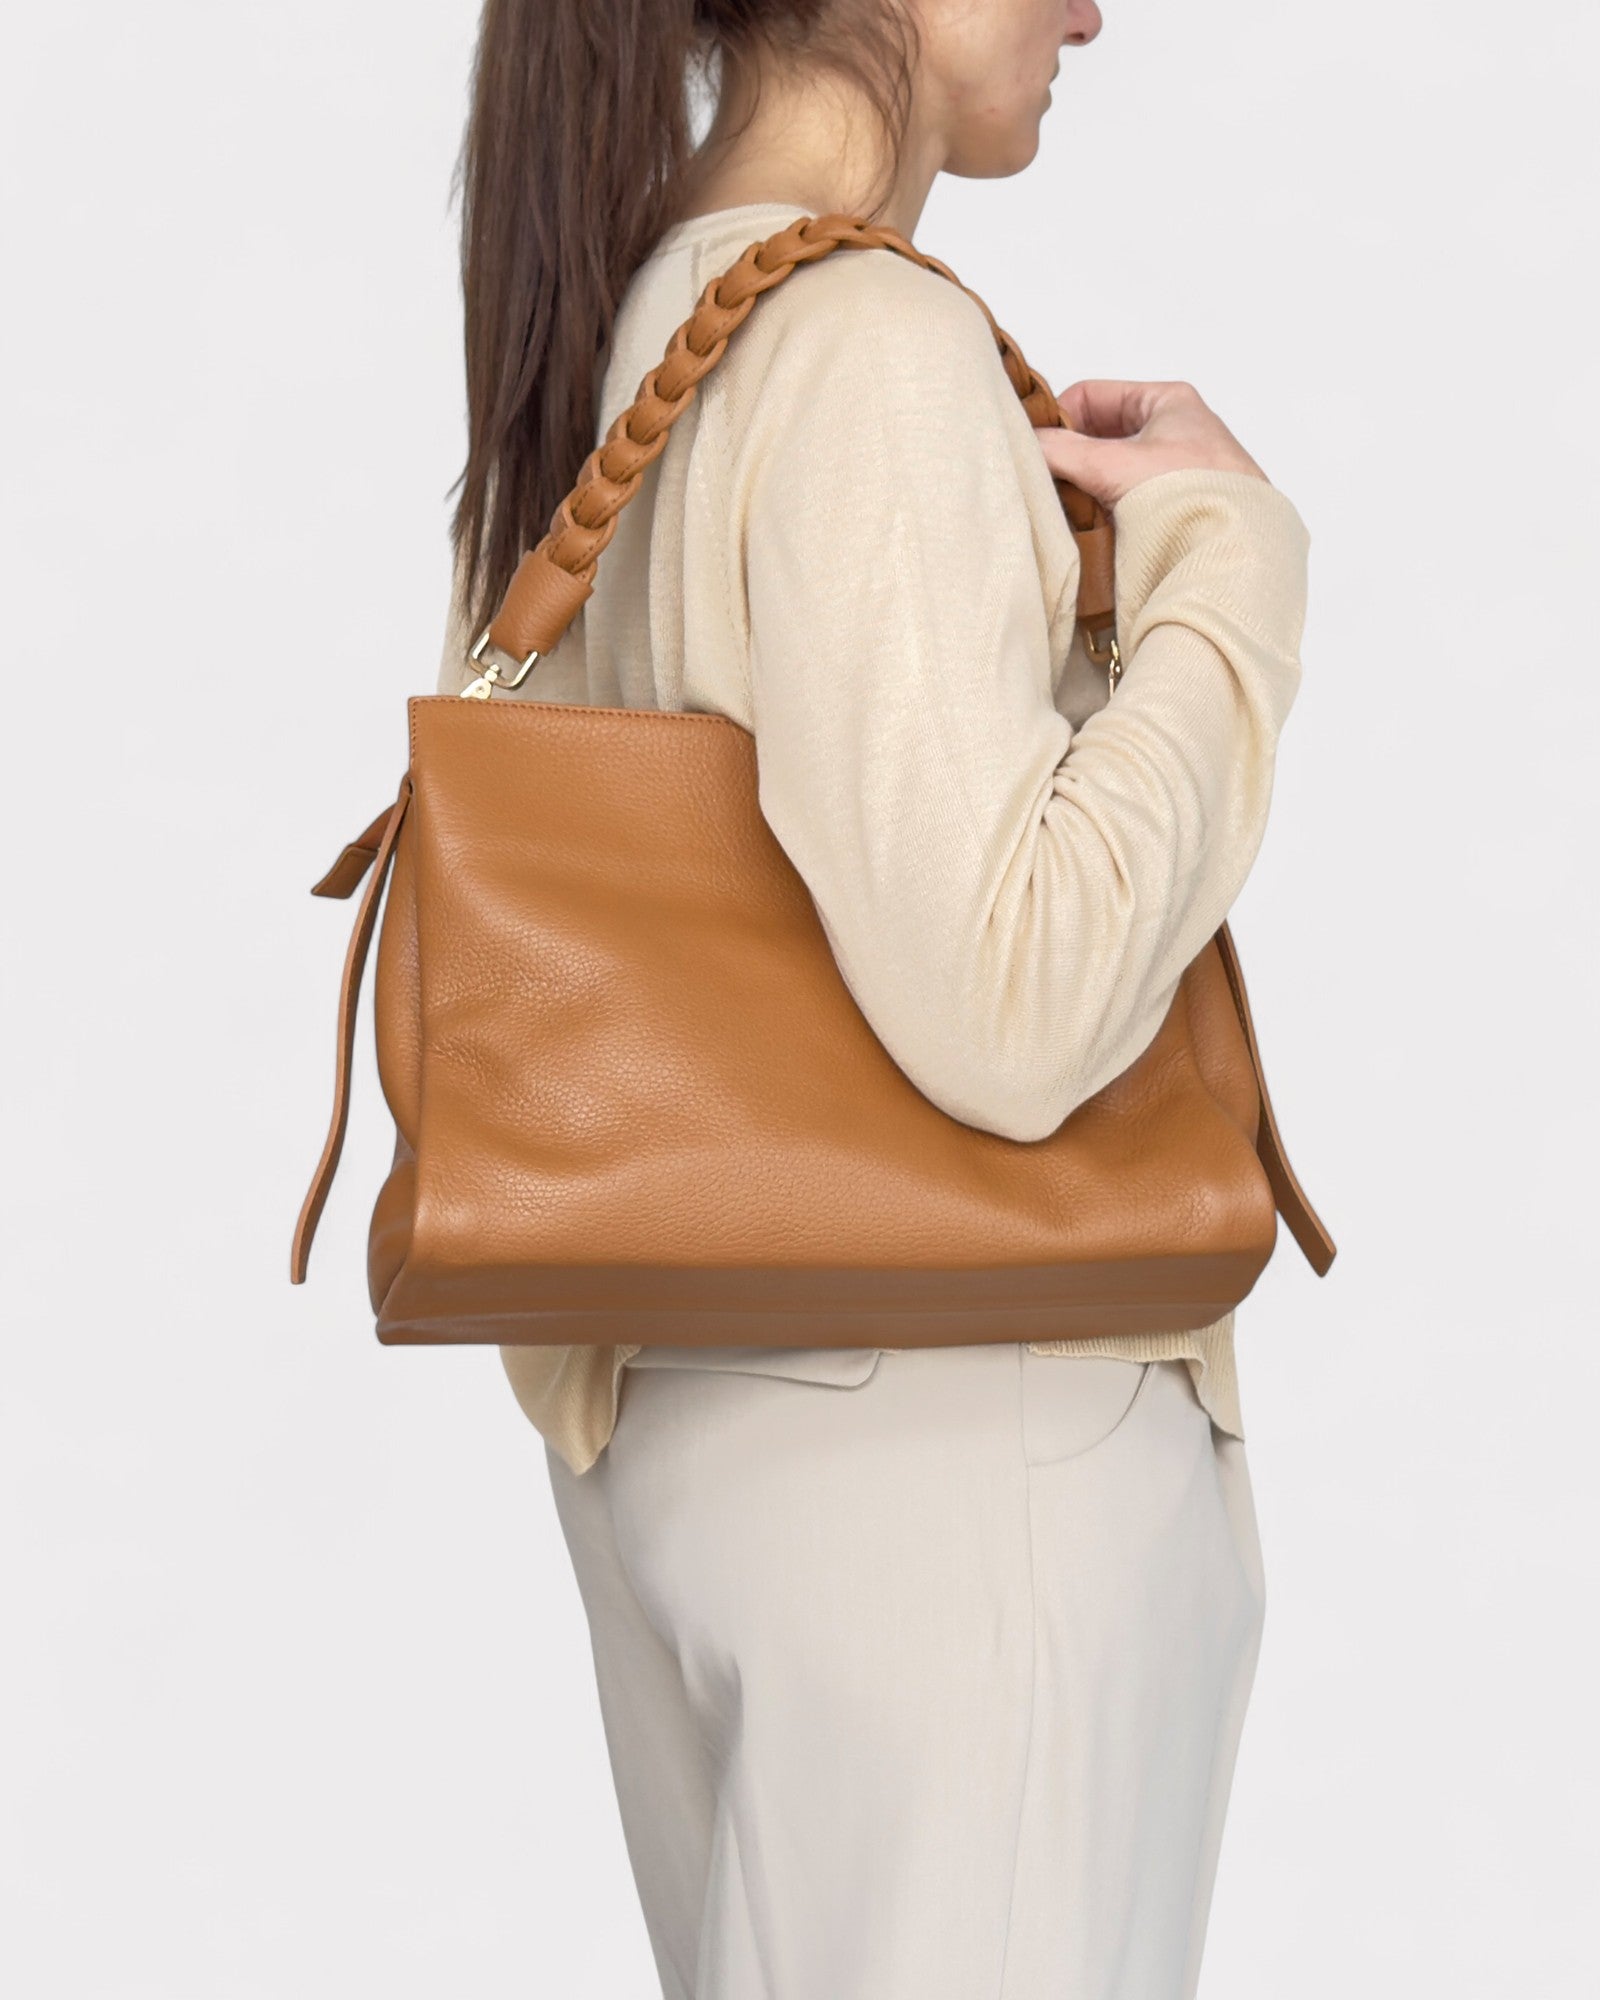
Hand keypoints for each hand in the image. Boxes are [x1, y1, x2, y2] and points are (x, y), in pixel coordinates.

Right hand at [1033, 380, 1268, 510]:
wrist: (1237, 552)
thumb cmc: (1193, 493)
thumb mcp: (1114, 465)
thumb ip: (1062, 452)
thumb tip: (1024, 446)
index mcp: (1167, 402)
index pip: (1093, 396)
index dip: (1060, 418)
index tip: (1037, 447)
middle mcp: (1174, 431)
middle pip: (1100, 435)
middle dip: (1072, 457)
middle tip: (1046, 481)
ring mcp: (1176, 471)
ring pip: (1112, 471)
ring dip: (1087, 488)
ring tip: (1068, 509)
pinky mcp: (1178, 507)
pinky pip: (1128, 501)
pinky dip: (1106, 512)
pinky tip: (1093, 530)